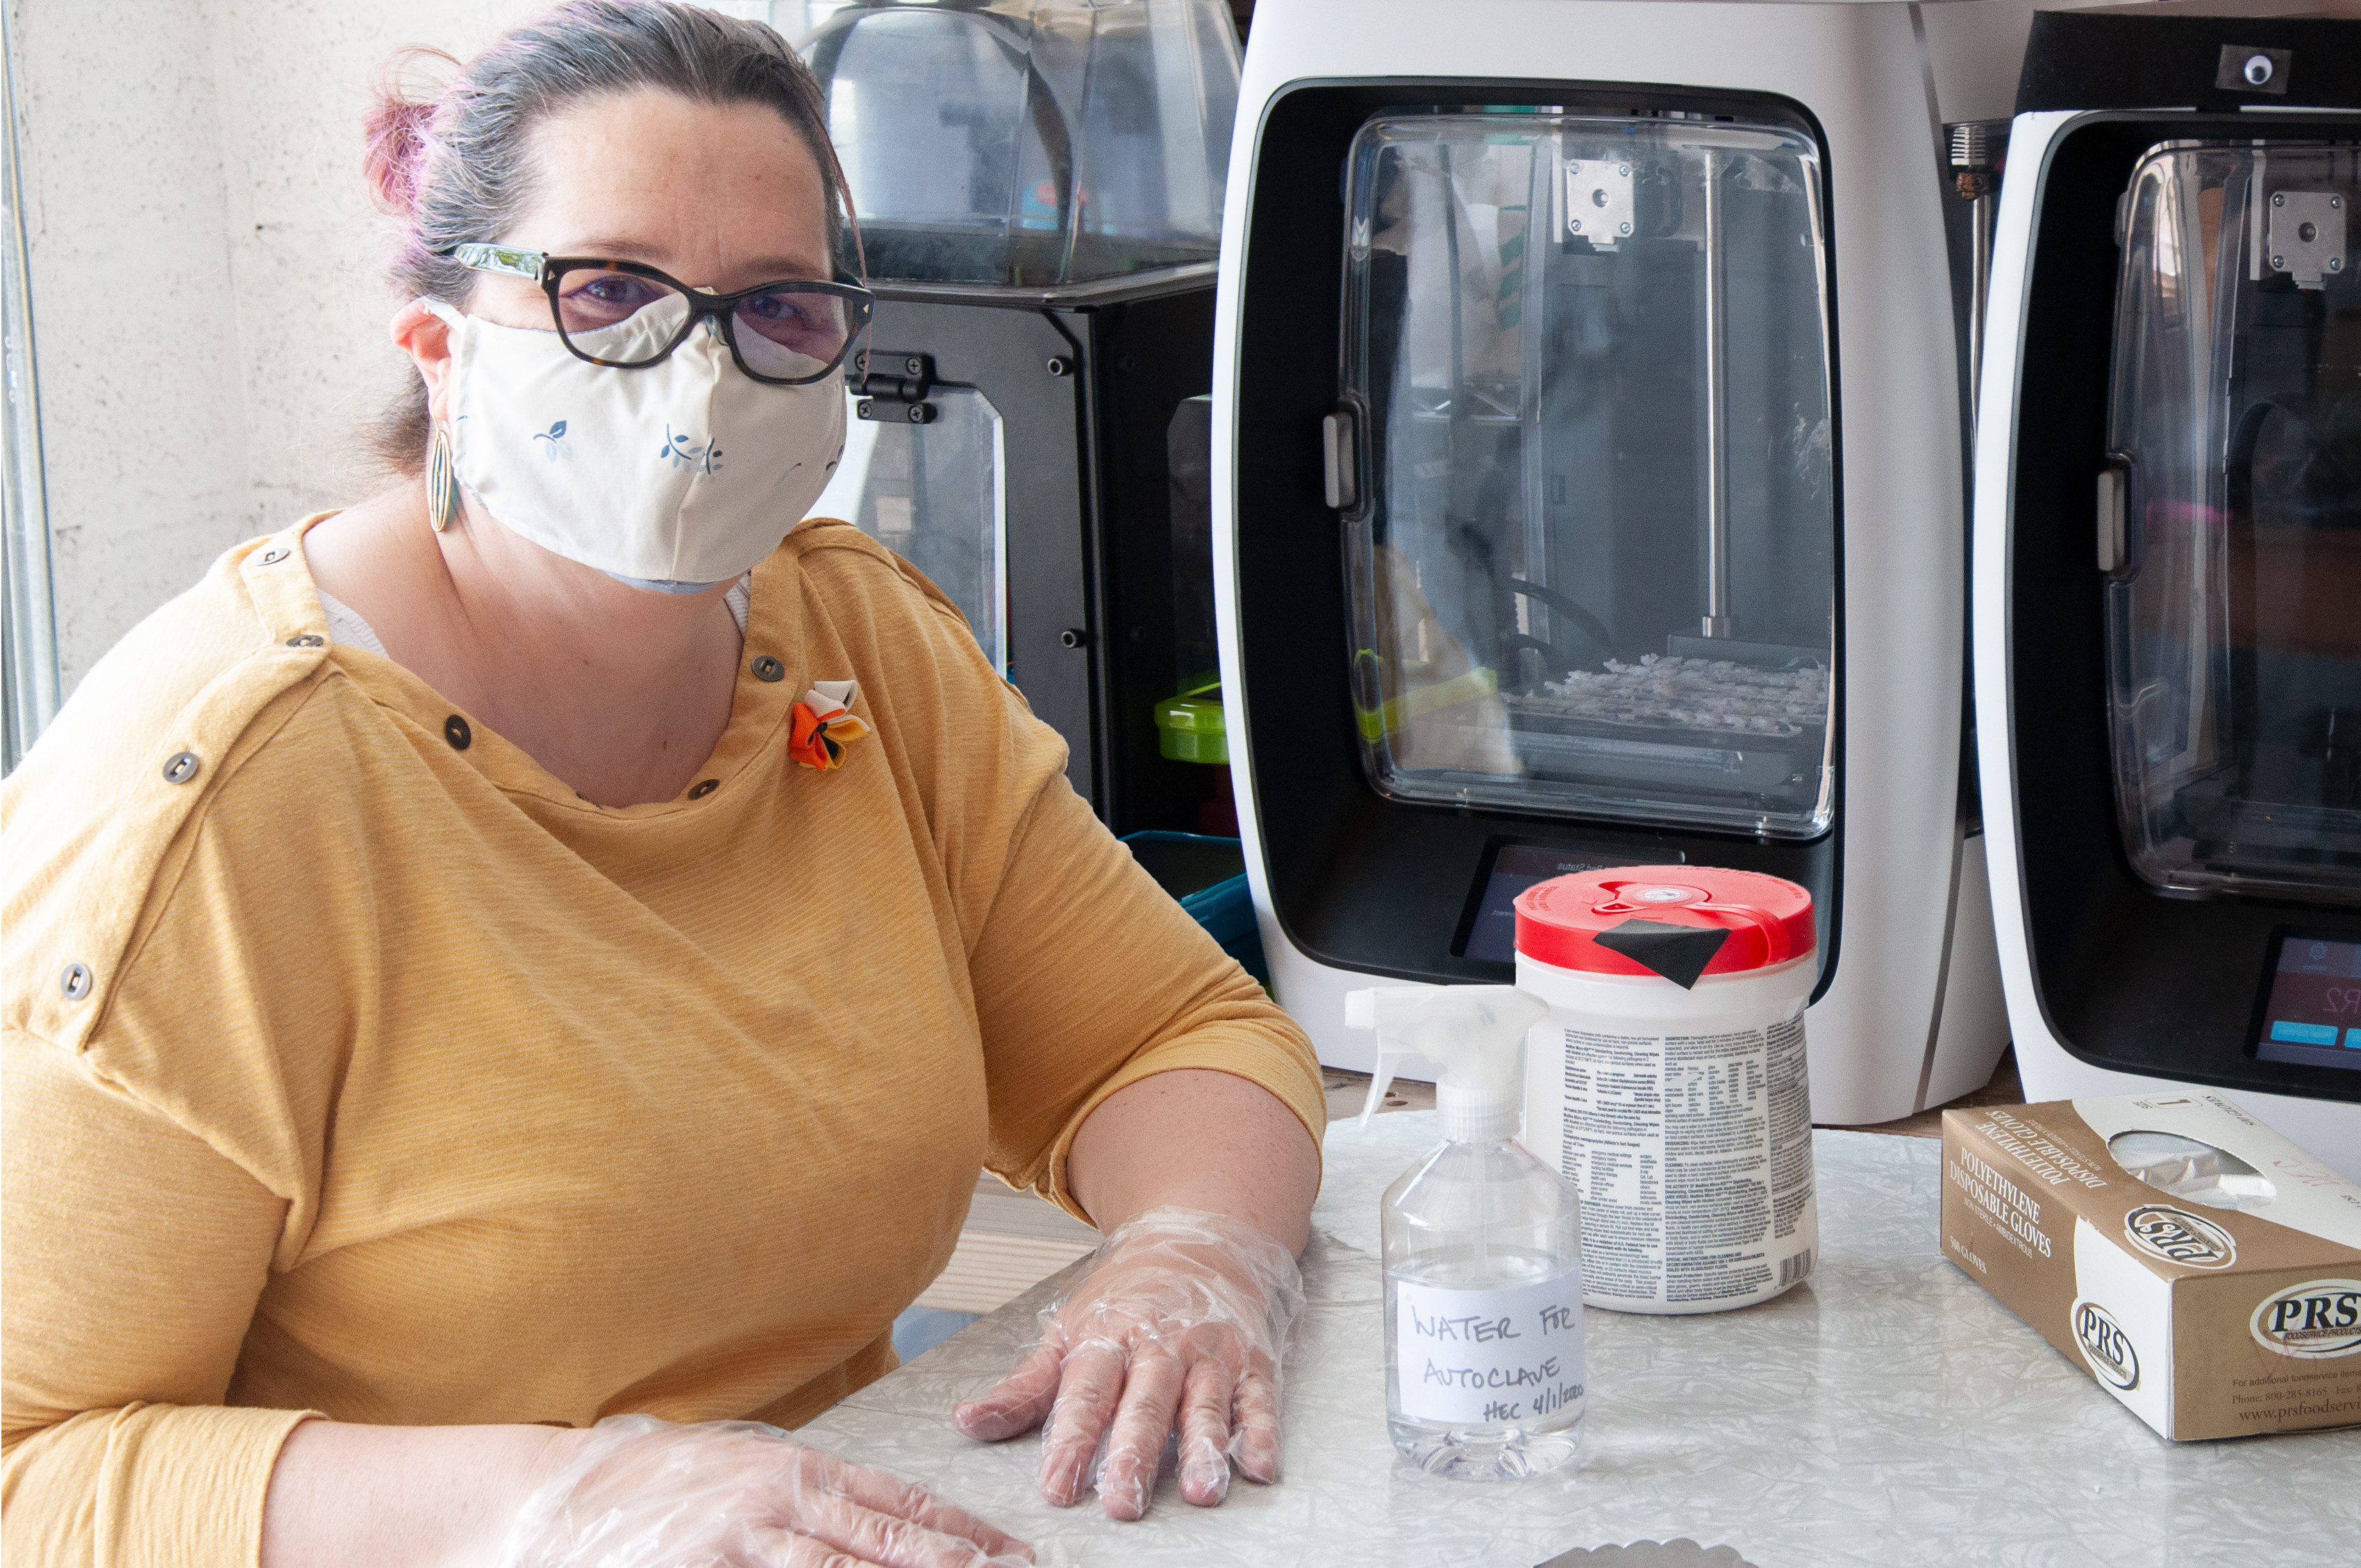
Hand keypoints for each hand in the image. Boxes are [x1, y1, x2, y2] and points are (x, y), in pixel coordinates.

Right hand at [497, 1415, 1032, 1567]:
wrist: (552, 1500)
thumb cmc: (660, 1485)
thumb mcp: (746, 1473)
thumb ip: (814, 1500)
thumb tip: (891, 1527)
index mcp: (795, 1472)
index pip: (902, 1505)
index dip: (966, 1534)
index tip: (1018, 1556)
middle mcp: (776, 1506)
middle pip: (888, 1548)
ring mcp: (737, 1549)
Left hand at [951, 1205, 1303, 1520]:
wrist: (1201, 1239)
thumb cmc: (1126, 1298)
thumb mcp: (1068, 1331)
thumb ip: (1024, 1387)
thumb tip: (965, 1423)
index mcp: (1108, 1337)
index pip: (1086, 1394)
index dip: (1070, 1442)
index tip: (1057, 1488)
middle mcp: (1161, 1344)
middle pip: (1146, 1403)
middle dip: (1134, 1453)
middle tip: (1123, 1504)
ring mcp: (1209, 1353)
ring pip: (1205, 1405)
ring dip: (1204, 1449)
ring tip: (1200, 1492)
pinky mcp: (1251, 1361)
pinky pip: (1258, 1400)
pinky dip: (1261, 1433)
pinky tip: (1261, 1467)